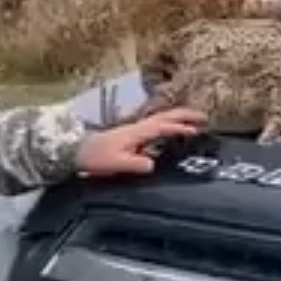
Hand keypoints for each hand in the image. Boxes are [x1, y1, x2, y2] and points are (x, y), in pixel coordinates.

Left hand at [75, 107, 207, 177]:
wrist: (75, 150)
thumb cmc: (95, 157)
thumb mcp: (115, 164)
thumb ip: (134, 164)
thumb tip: (152, 165)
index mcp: (136, 132)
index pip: (163, 126)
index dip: (180, 127)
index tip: (197, 130)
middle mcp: (137, 127)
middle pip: (165, 116)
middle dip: (185, 115)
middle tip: (205, 118)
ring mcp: (134, 129)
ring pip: (160, 119)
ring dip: (178, 118)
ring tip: (194, 122)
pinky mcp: (130, 135)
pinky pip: (155, 126)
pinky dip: (168, 125)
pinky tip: (170, 133)